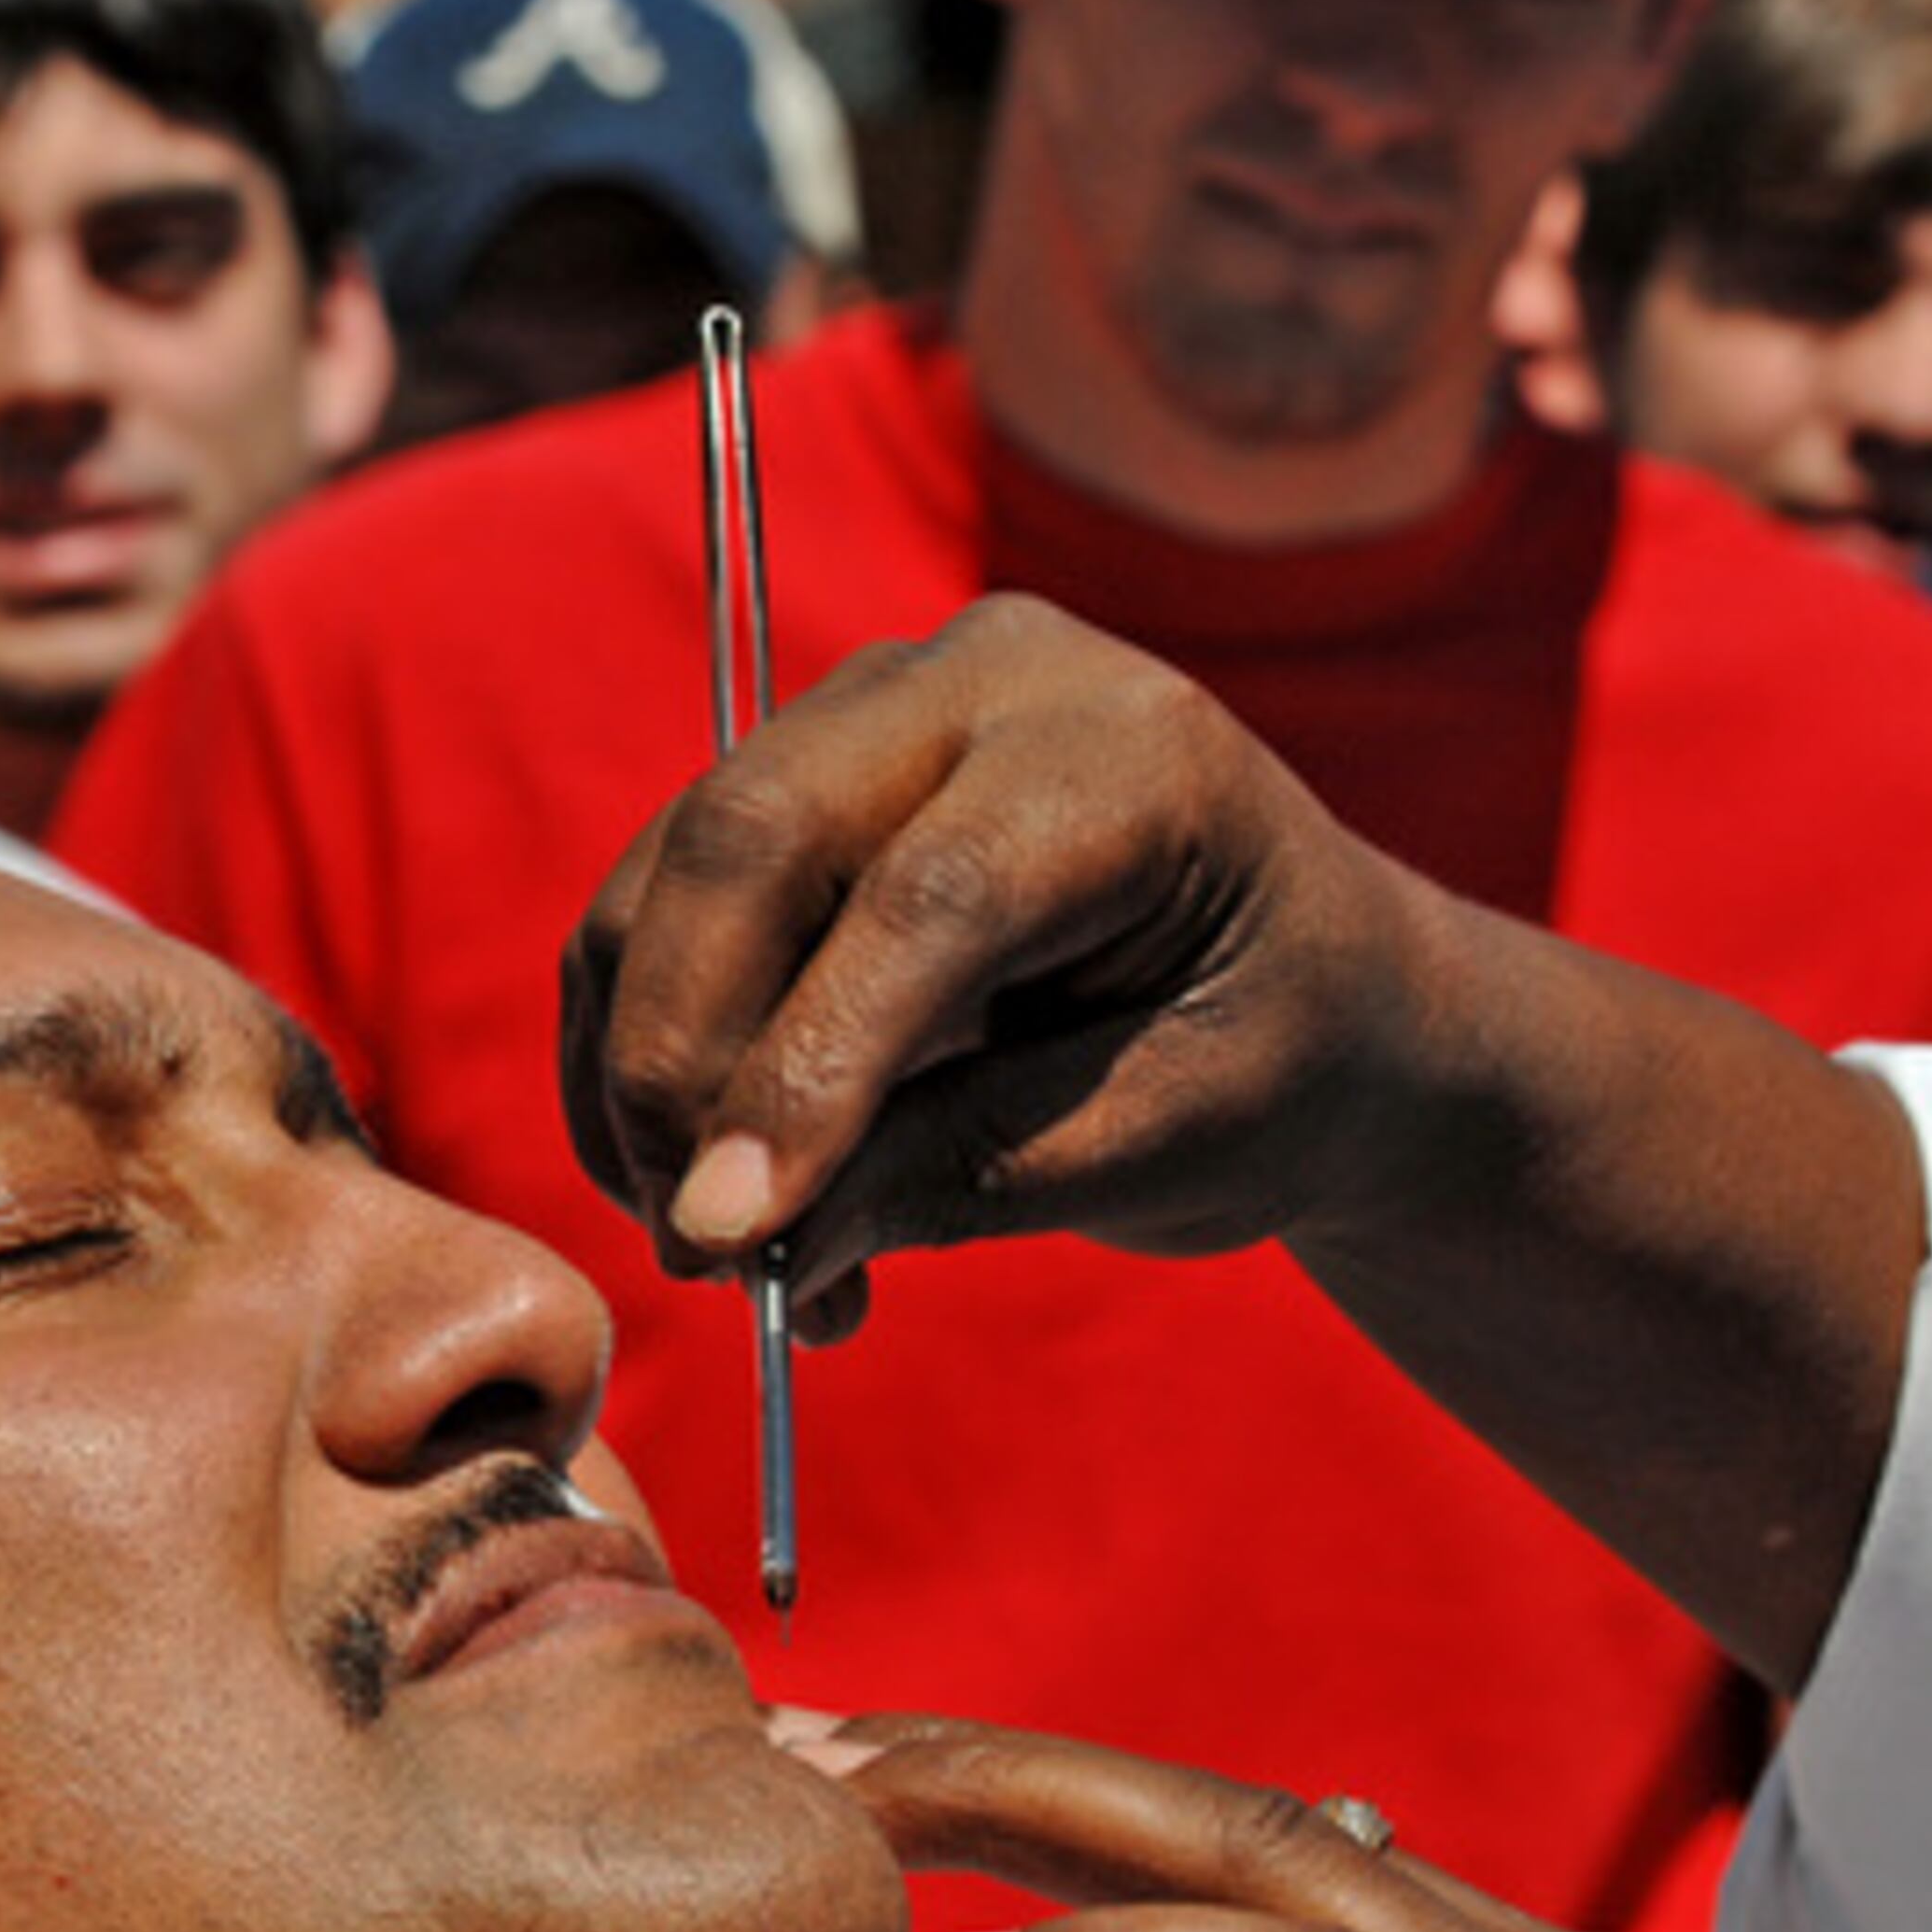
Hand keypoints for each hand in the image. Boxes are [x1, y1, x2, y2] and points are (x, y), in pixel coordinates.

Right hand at [562, 594, 1437, 1337]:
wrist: (1298, 989)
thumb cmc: (1268, 1064)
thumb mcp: (1164, 1147)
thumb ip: (957, 1175)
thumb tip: (735, 1238)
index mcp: (1132, 754)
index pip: (932, 897)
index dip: (810, 1070)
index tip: (731, 1234)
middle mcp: (985, 682)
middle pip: (754, 841)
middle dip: (682, 1061)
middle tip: (694, 1249)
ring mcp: (865, 713)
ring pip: (668, 877)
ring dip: (643, 1080)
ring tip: (719, 1250)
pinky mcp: (781, 775)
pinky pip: (648, 908)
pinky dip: (633, 1057)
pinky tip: (698, 1180)